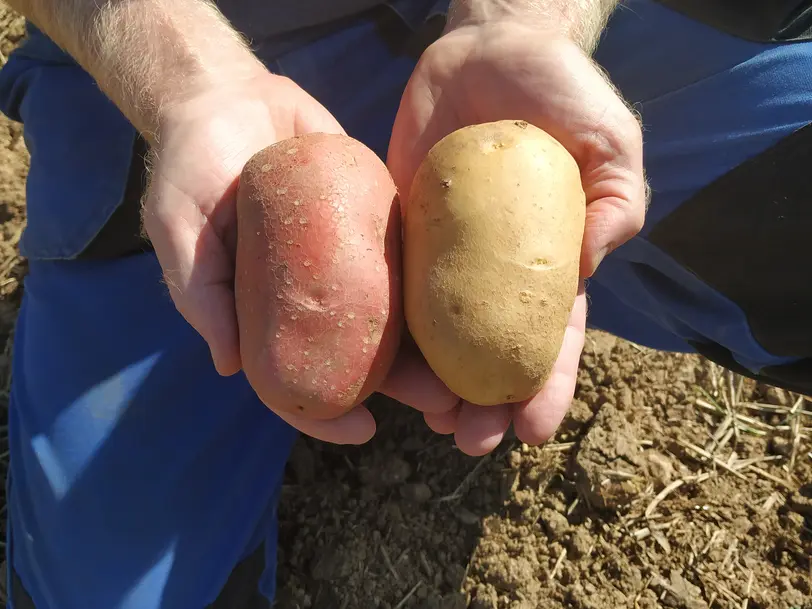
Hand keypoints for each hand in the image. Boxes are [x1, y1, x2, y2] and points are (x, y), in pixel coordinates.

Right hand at [142, 73, 457, 444]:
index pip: (297, 377)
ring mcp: (347, 259)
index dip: (327, 412)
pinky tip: (474, 299)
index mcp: (266, 312)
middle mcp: (313, 295)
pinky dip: (437, 280)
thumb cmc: (191, 167)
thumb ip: (202, 291)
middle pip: (362, 354)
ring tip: (474, 369)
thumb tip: (230, 367)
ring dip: (433, 345)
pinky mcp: (373, 220)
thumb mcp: (179, 228)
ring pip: (395, 313)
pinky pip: (407, 255)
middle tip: (448, 409)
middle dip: (405, 386)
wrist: (229, 99)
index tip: (365, 431)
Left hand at [388, 21, 645, 454]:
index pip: (552, 337)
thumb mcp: (609, 139)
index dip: (546, 387)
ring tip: (425, 421)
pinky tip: (376, 364)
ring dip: (431, 384)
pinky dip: (385, 329)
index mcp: (549, 261)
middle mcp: (494, 270)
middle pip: (489, 351)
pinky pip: (391, 285)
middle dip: (484, 403)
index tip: (534, 432)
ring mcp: (445, 256)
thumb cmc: (558, 91)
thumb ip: (617, 198)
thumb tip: (589, 264)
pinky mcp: (402, 232)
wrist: (487, 49)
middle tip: (469, 442)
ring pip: (437, 335)